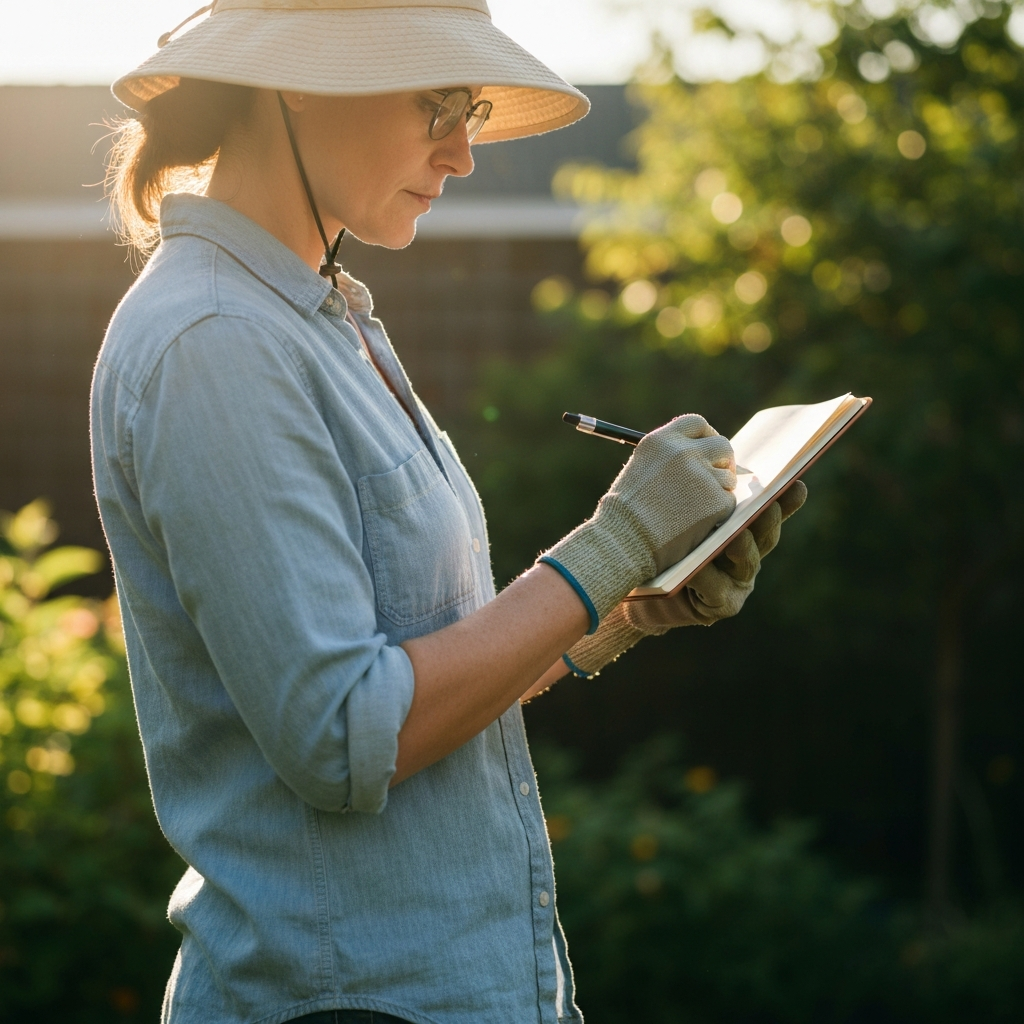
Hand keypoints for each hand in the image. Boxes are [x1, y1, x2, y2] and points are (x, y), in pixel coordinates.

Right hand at [539, 414, 736, 628]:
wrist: (623, 541)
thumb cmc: (625, 514)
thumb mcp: (641, 470)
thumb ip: (669, 458)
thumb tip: (702, 457)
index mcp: (661, 440)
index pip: (697, 424)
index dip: (707, 436)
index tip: (709, 450)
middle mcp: (683, 452)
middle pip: (722, 445)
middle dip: (724, 461)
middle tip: (719, 477)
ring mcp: (702, 475)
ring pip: (728, 477)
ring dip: (719, 491)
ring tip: (694, 509)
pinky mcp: (716, 500)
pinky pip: (728, 502)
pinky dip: (718, 513)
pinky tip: (696, 523)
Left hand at [563, 480, 806, 676]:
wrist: (636, 584)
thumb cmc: (658, 541)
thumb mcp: (678, 511)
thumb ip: (698, 488)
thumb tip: (710, 445)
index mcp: (740, 526)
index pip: (767, 507)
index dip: (784, 498)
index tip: (794, 481)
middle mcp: (746, 553)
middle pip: (765, 534)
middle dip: (767, 519)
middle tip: (765, 506)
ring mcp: (737, 581)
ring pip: (748, 561)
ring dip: (742, 548)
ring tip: (734, 538)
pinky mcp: (721, 605)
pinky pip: (717, 587)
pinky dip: (707, 576)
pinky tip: (697, 567)